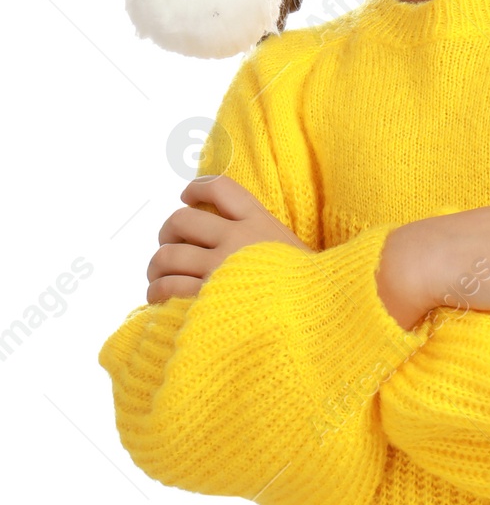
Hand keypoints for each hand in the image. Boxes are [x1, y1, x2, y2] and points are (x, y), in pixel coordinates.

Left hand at [146, 175, 314, 301]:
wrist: (317, 316)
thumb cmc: (305, 288)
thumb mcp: (291, 249)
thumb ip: (260, 239)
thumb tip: (226, 237)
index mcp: (260, 222)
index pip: (220, 188)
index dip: (197, 188)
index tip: (187, 196)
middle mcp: (237, 239)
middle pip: (181, 219)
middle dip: (168, 232)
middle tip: (171, 245)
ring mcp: (219, 268)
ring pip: (167, 255)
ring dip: (157, 267)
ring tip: (161, 277)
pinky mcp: (205, 297)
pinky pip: (166, 287)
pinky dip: (157, 292)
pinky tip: (162, 298)